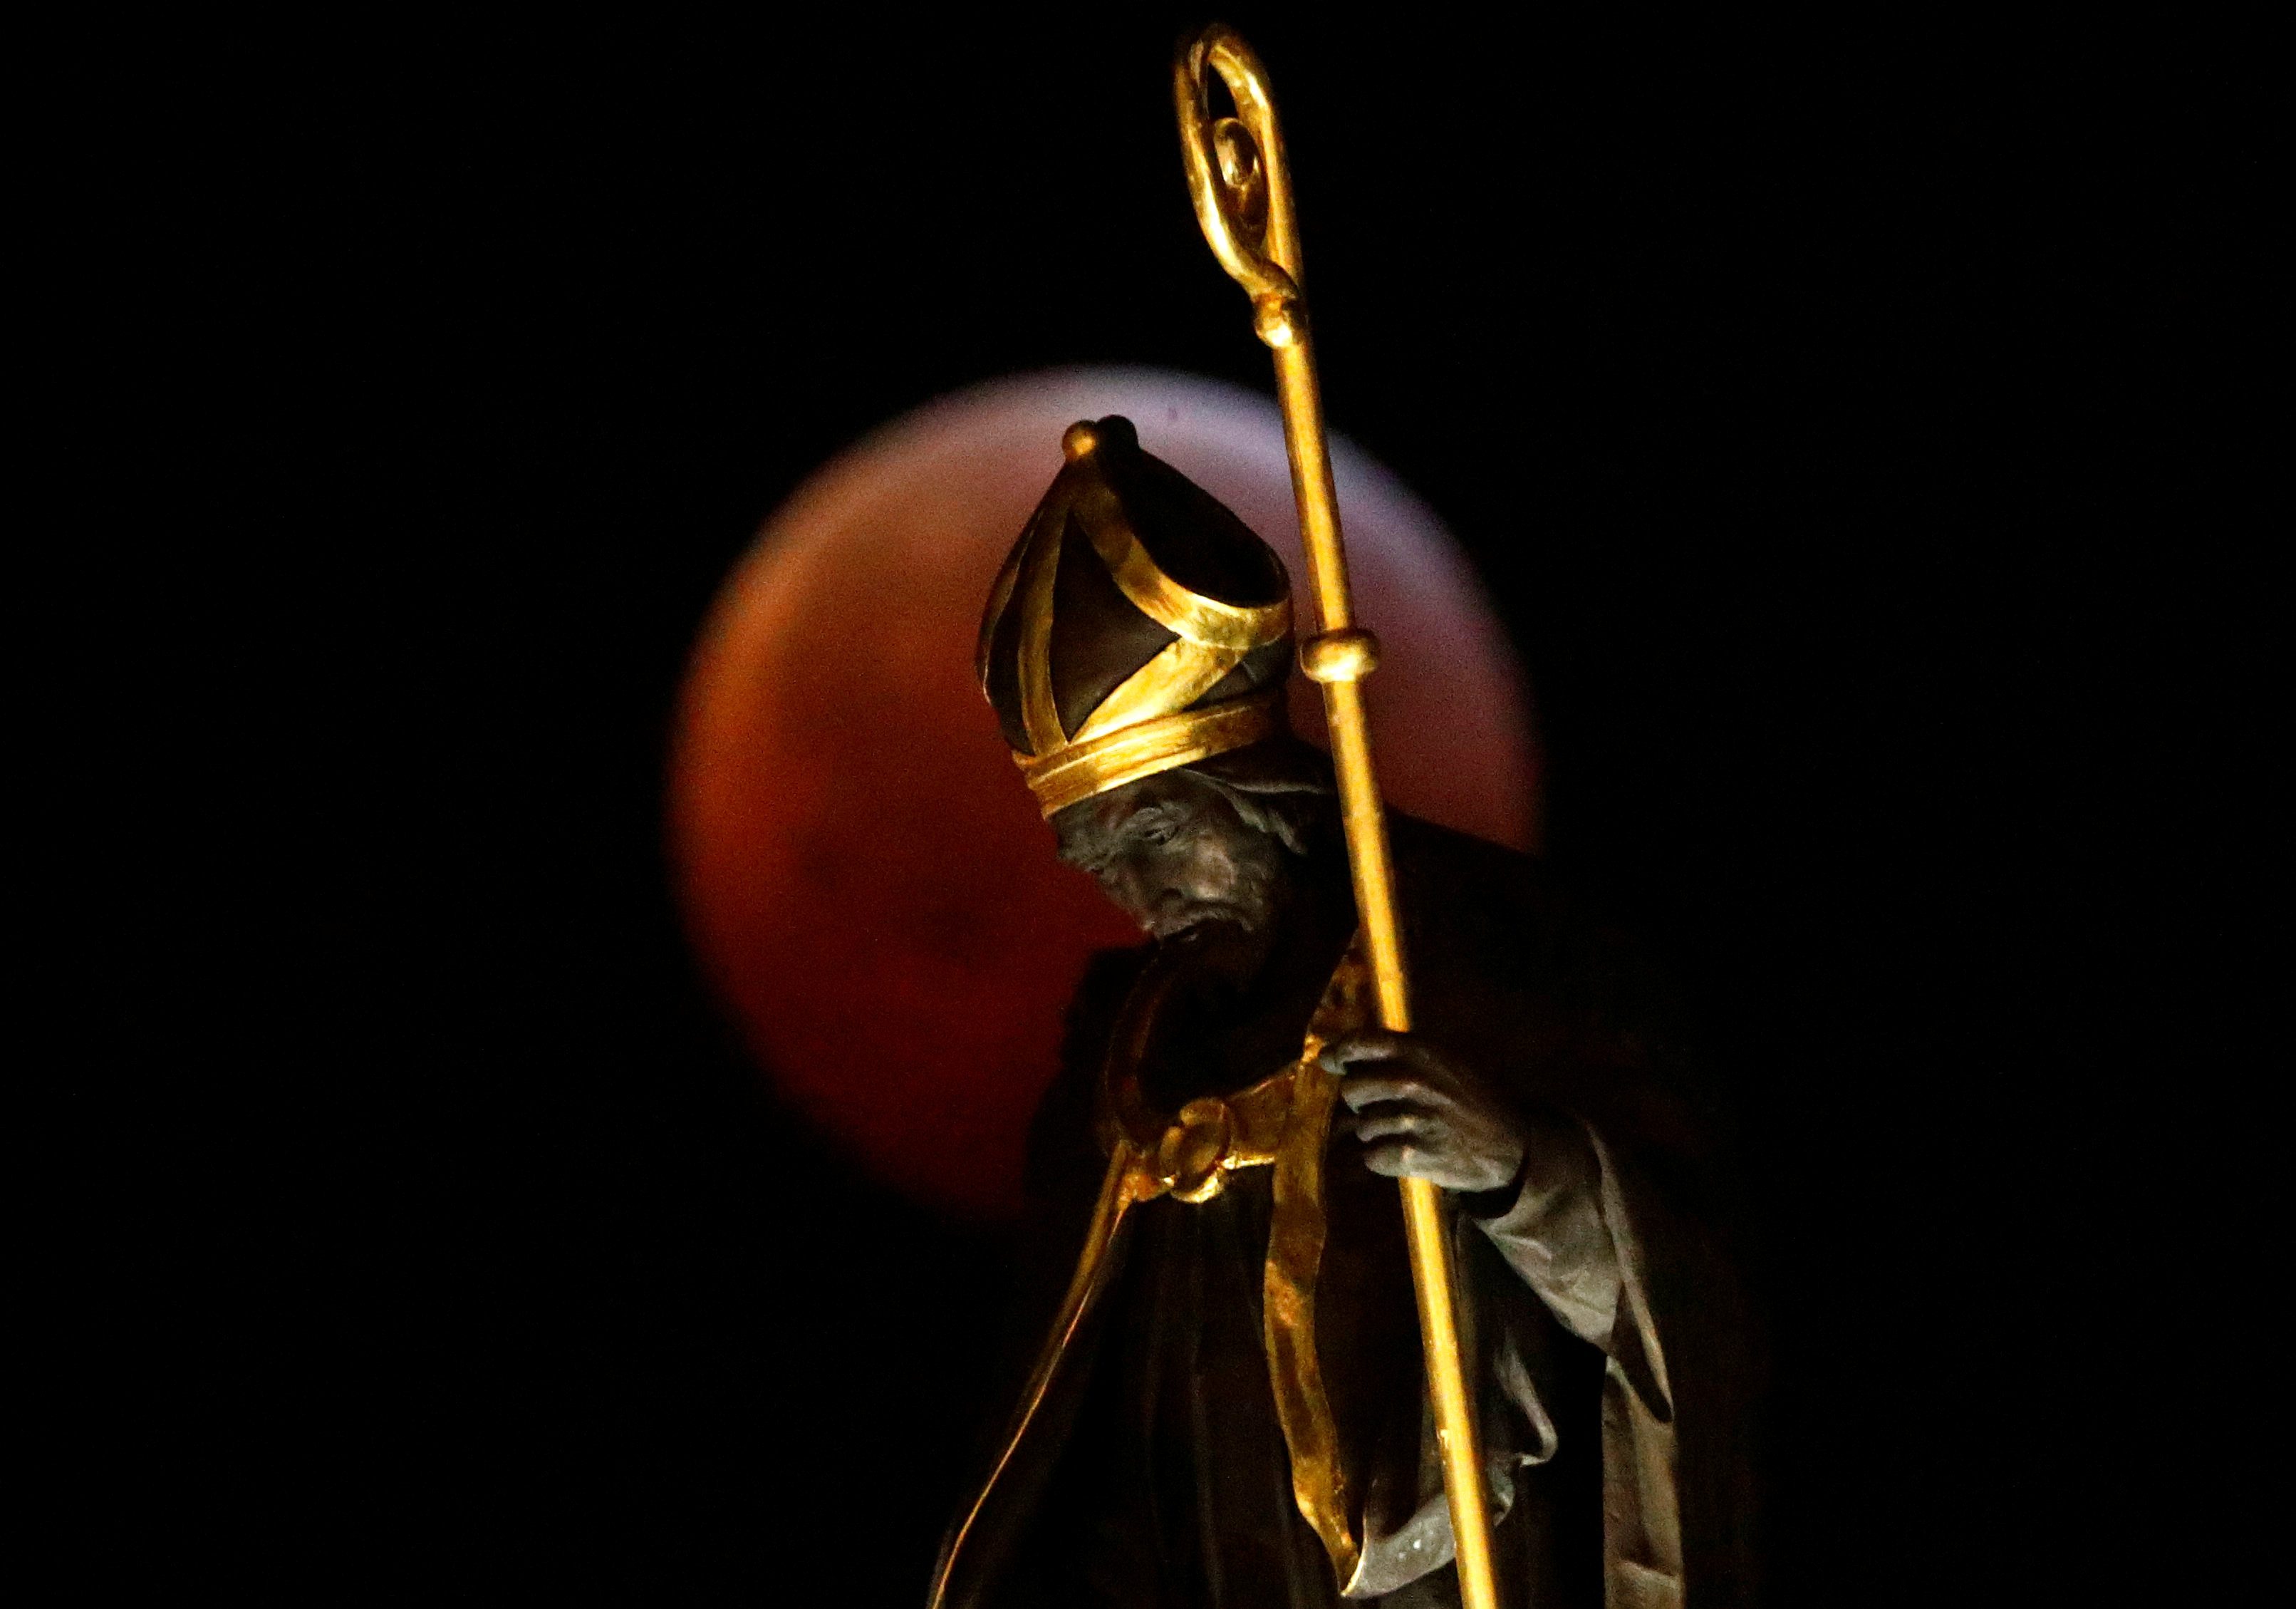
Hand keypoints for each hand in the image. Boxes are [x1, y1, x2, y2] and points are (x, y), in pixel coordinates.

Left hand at [1319, 1029, 1526, 1195]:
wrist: (1509, 1147)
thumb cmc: (1473, 1102)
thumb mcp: (1444, 1064)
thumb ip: (1400, 1057)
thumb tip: (1340, 1057)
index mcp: (1421, 1053)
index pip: (1362, 1043)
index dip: (1339, 1052)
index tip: (1329, 1061)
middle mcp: (1412, 1081)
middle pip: (1352, 1090)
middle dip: (1362, 1103)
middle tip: (1385, 1109)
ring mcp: (1410, 1119)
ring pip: (1362, 1127)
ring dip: (1378, 1134)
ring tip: (1408, 1134)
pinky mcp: (1410, 1155)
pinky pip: (1371, 1156)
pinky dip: (1384, 1160)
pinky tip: (1408, 1154)